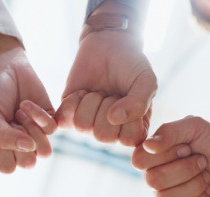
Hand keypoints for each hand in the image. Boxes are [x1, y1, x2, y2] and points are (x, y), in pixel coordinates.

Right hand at [0, 33, 54, 172]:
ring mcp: (35, 134)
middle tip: (11, 121)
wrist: (6, 65)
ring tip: (20, 113)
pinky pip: (52, 130)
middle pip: (29, 163)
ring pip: (44, 151)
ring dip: (32, 132)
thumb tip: (29, 148)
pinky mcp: (49, 120)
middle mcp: (18, 145)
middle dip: (21, 142)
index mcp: (0, 148)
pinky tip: (27, 104)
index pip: (8, 168)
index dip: (6, 153)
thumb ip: (2, 137)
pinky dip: (39, 116)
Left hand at [52, 2, 155, 146]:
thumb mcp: (146, 80)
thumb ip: (139, 102)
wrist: (108, 44)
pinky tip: (83, 91)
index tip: (130, 97)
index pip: (128, 139)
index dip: (128, 116)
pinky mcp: (69, 114)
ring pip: (82, 126)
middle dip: (107, 107)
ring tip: (98, 91)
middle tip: (112, 93)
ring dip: (91, 101)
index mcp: (134, 129)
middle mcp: (111, 132)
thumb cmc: (131, 65)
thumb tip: (114, 119)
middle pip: (102, 135)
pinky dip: (73, 101)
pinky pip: (63, 119)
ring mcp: (89, 124)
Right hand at [132, 116, 209, 196]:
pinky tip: (207, 191)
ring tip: (206, 176)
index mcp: (151, 154)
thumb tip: (148, 145)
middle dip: (187, 170)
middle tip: (203, 161)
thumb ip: (170, 131)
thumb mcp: (195, 126)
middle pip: (154, 181)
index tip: (187, 147)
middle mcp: (153, 176)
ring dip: (196, 185)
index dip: (166, 155)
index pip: (140, 160)